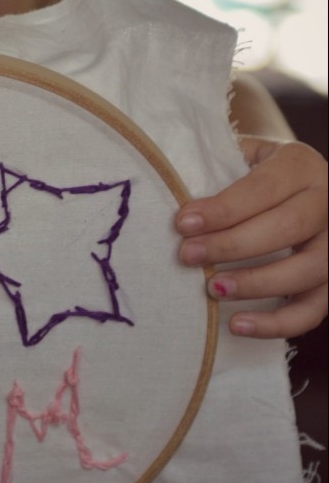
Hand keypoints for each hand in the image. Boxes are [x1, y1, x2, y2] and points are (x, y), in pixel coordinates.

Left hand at [176, 138, 326, 339]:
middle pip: (288, 227)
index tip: (183, 223)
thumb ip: (217, 168)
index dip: (224, 209)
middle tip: (188, 255)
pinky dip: (276, 323)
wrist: (300, 189)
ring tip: (212, 289)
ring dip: (256, 283)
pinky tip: (237, 325)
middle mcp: (328, 203)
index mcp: (301, 165)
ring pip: (308, 269)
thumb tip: (170, 190)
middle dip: (233, 245)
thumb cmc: (255, 175)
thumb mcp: (242, 157)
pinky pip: (313, 310)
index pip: (264, 188)